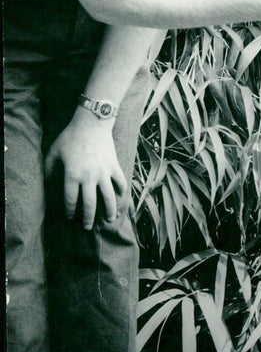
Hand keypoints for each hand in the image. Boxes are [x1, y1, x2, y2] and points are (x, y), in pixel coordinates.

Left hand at [44, 113, 126, 229]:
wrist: (92, 124)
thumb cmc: (70, 138)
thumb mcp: (53, 153)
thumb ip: (49, 171)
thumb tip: (48, 186)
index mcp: (73, 175)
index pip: (71, 200)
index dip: (69, 212)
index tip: (69, 217)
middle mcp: (89, 177)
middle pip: (90, 204)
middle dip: (88, 218)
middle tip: (87, 227)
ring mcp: (104, 172)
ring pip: (109, 197)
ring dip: (109, 210)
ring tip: (110, 220)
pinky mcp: (115, 166)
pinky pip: (120, 182)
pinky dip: (121, 190)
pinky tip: (120, 197)